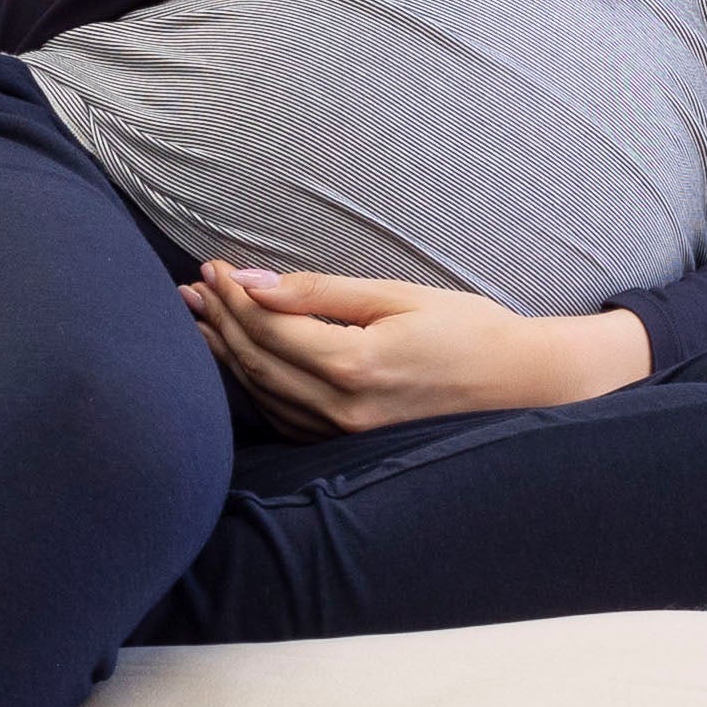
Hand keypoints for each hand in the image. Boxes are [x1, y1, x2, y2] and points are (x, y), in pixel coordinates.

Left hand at [182, 262, 652, 437]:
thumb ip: (319, 292)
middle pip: (255, 359)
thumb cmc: (462, 327)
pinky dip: (251, 381)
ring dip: (225, 351)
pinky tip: (236, 357)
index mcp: (354, 364)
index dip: (233, 295)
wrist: (514, 381)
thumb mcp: (394, 295)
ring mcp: (341, 432)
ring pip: (260, 389)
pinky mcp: (344, 441)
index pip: (268, 327)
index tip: (213, 266)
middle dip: (218, 319)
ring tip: (199, 315)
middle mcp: (341, 407)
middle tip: (191, 286)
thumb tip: (254, 281)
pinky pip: (281, 413)